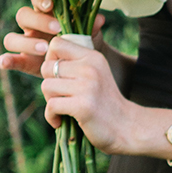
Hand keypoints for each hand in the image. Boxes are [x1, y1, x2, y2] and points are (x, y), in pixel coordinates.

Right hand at [0, 0, 107, 79]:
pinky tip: (6, 62)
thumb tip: (99, 19)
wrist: (83, 67)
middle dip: (37, 21)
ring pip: (12, 37)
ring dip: (25, 42)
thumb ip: (92, 27)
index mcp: (47, 13)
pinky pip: (10, 59)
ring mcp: (25, 44)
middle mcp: (32, 26)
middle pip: (23, 16)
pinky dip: (6, 60)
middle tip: (56, 30)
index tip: (51, 4)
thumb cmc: (84, 44)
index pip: (38, 0)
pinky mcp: (24, 61)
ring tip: (44, 49)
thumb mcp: (90, 35)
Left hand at [38, 33, 134, 153]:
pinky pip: (51, 106)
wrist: (126, 128)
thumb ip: (75, 64)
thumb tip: (45, 60)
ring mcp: (88, 87)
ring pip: (46, 86)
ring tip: (63, 109)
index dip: (50, 59)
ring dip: (49, 101)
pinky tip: (60, 121)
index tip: (58, 76)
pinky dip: (51, 117)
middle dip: (49, 84)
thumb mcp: (95, 75)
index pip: (56, 44)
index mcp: (93, 57)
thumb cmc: (104, 103)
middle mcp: (90, 68)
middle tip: (61, 97)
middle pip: (46, 67)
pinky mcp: (83, 106)